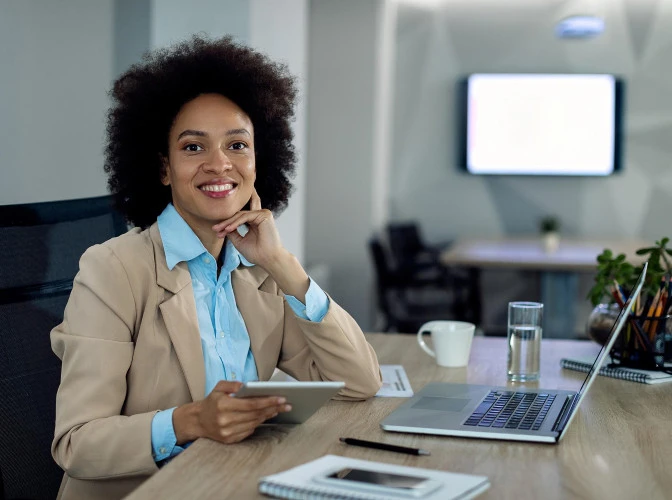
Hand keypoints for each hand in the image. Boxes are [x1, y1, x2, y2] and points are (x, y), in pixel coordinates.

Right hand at [173, 381, 290, 444]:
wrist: (198, 421)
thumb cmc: (211, 402)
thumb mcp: (218, 388)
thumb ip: (232, 384)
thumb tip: (246, 385)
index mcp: (223, 406)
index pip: (251, 404)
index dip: (268, 401)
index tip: (281, 398)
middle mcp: (225, 420)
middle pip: (255, 415)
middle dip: (273, 408)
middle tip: (286, 404)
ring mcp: (227, 432)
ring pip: (254, 423)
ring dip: (268, 416)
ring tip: (278, 409)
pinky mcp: (230, 440)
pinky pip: (249, 431)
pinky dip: (258, 423)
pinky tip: (265, 417)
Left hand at [212, 189, 286, 270]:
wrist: (268, 259)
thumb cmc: (257, 253)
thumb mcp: (239, 241)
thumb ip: (232, 232)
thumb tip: (222, 226)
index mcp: (255, 222)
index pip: (238, 219)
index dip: (226, 224)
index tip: (216, 231)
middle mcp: (259, 217)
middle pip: (238, 215)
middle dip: (225, 222)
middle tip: (215, 229)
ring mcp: (263, 214)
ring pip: (241, 215)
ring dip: (228, 222)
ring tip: (219, 229)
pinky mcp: (264, 215)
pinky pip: (246, 216)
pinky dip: (236, 222)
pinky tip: (228, 229)